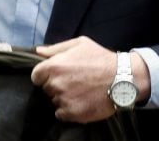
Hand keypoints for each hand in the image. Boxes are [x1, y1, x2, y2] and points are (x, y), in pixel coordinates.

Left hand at [30, 36, 149, 122]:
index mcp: (54, 66)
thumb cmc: (100, 58)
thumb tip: (37, 52)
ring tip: (79, 91)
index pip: (36, 76)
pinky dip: (68, 110)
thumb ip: (55, 48)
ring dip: (63, 97)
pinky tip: (80, 101)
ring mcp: (64, 100)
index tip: (56, 74)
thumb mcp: (79, 44)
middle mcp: (56, 84)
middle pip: (46, 88)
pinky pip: (61, 114)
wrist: (122, 79)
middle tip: (72, 81)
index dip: (45, 75)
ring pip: (54, 101)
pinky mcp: (73, 113)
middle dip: (56, 85)